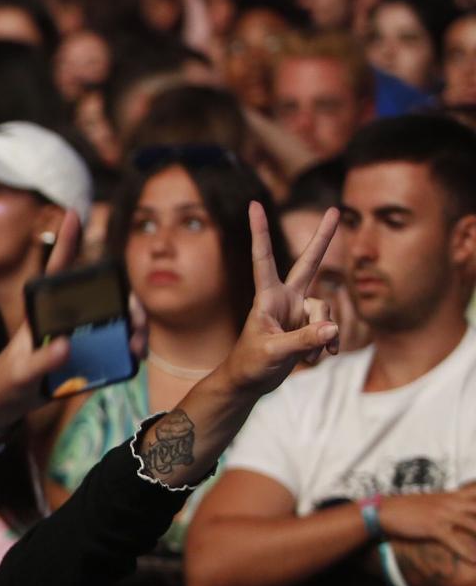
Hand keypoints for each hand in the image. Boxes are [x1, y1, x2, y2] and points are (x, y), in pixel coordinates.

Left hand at [0, 211, 140, 430]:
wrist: (6, 405)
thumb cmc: (7, 381)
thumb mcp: (21, 373)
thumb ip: (40, 361)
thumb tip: (65, 345)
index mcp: (43, 311)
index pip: (56, 270)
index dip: (66, 241)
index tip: (73, 212)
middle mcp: (65, 317)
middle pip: (104, 296)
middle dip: (127, 302)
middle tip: (135, 321)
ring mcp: (78, 335)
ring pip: (116, 319)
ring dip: (134, 326)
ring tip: (137, 345)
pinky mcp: (86, 354)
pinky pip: (116, 344)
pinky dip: (131, 347)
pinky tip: (136, 355)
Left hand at [222, 202, 339, 394]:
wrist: (251, 382)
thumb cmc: (251, 364)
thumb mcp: (274, 353)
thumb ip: (303, 340)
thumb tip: (332, 329)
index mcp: (267, 297)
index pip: (262, 258)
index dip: (260, 232)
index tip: (254, 204)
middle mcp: (285, 298)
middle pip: (308, 263)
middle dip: (322, 239)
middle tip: (334, 210)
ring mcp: (298, 310)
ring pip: (325, 311)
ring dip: (324, 335)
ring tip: (311, 356)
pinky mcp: (308, 325)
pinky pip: (329, 328)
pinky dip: (327, 343)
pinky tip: (320, 357)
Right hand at [381, 486, 475, 563]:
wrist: (384, 511)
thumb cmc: (407, 507)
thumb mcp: (431, 500)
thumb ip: (449, 502)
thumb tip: (460, 504)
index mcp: (452, 496)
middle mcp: (451, 503)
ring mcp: (443, 515)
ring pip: (473, 525)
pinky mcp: (434, 528)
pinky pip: (455, 541)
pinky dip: (467, 552)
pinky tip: (475, 561)